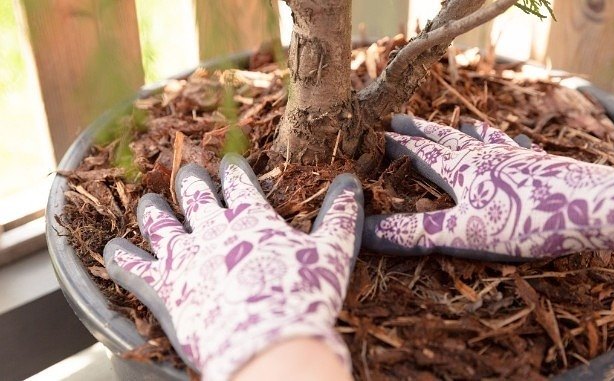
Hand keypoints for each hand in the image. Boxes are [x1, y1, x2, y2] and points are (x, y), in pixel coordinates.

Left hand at [104, 154, 363, 379]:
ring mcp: (185, 258)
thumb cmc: (304, 296)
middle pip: (196, 195)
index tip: (230, 161)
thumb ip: (340, 215)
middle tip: (189, 174)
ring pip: (160, 224)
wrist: (269, 344)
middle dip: (192, 181)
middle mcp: (213, 230)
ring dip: (154, 211)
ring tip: (149, 202)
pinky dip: (119, 258)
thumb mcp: (333, 252)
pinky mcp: (164, 289)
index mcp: (252, 218)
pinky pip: (132, 268)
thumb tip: (351, 181)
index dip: (234, 169)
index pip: (238, 182)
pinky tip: (110, 249)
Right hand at [363, 115, 613, 261]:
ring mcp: (514, 157)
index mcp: (461, 170)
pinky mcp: (541, 164)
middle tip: (400, 117)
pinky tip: (516, 139)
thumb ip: (417, 232)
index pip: (420, 153)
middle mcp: (484, 156)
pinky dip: (511, 142)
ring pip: (483, 138)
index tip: (377, 134)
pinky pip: (519, 148)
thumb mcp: (464, 232)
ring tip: (458, 122)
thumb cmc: (524, 221)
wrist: (592, 207)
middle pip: (446, 138)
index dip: (397, 145)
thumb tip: (367, 231)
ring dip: (465, 131)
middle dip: (421, 130)